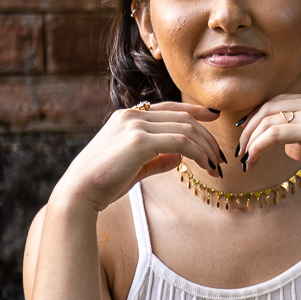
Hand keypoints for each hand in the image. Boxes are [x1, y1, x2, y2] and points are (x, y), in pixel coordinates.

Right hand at [53, 102, 224, 212]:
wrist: (80, 192)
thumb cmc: (104, 182)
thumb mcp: (135, 166)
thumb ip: (157, 158)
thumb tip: (180, 156)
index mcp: (127, 116)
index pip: (169, 108)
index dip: (194, 111)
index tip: (213, 117)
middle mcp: (132, 115)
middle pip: (182, 118)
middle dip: (206, 136)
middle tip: (220, 155)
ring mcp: (135, 125)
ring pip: (185, 129)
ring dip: (206, 147)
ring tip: (216, 165)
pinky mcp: (139, 141)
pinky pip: (181, 142)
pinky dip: (199, 153)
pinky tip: (206, 166)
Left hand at [236, 93, 300, 192]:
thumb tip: (285, 147)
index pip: (281, 100)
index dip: (259, 116)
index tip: (248, 133)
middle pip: (269, 106)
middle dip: (249, 126)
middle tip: (240, 147)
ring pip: (268, 118)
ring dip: (250, 139)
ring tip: (245, 158)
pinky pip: (274, 134)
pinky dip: (258, 146)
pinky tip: (253, 160)